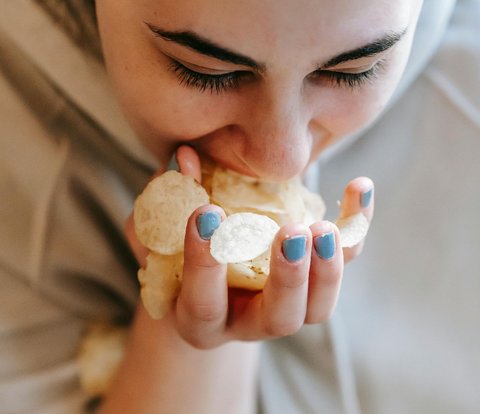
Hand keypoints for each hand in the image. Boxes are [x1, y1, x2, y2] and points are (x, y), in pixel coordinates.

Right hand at [125, 145, 373, 348]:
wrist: (211, 276)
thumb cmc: (176, 255)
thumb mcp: (159, 233)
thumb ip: (166, 202)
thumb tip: (186, 157)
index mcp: (202, 317)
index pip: (203, 302)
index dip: (204, 262)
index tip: (207, 213)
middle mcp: (249, 321)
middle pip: (278, 319)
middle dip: (288, 278)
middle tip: (291, 233)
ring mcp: (288, 306)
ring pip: (318, 307)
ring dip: (327, 268)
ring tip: (323, 226)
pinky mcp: (315, 280)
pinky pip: (344, 261)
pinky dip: (355, 228)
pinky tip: (360, 187)